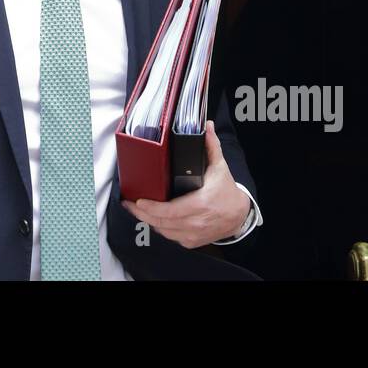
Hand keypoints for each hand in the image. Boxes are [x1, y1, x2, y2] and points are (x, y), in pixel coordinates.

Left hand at [121, 120, 250, 248]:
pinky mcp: (192, 241)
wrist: (239, 216)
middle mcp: (196, 222)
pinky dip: (160, 228)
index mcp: (201, 204)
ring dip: (149, 221)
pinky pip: (170, 237)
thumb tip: (206, 126)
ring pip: (164, 232)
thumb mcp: (220, 167)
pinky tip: (152, 219)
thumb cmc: (227, 192)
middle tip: (128, 204)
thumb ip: (211, 146)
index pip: (170, 211)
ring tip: (136, 210)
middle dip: (141, 214)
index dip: (151, 208)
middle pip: (161, 222)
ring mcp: (193, 234)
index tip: (138, 201)